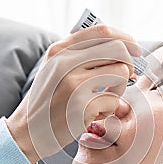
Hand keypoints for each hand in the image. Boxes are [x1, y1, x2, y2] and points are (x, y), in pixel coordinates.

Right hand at [6, 25, 140, 163]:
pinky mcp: (83, 106)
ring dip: (119, 88)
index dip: (125, 37)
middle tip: (129, 75)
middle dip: (129, 63)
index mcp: (59, 50)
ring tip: (104, 98)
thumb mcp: (53, 69)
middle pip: (118, 50)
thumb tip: (117, 44)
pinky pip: (114, 100)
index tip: (135, 47)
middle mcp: (66, 62)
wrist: (27, 132)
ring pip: (121, 73)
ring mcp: (74, 83)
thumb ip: (77, 54)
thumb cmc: (47, 101)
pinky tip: (93, 115)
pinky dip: (109, 109)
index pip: (102, 31)